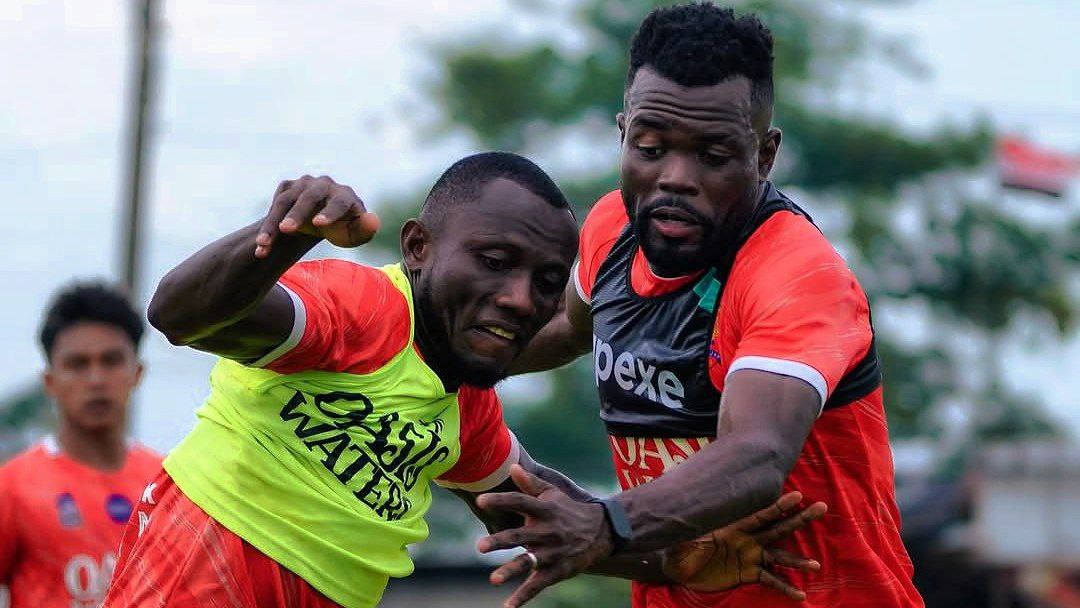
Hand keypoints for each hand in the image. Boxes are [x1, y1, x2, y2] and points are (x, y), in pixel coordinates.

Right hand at [254, 175, 379, 257]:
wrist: (321, 220)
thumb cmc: (342, 228)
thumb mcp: (354, 234)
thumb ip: (365, 230)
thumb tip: (373, 221)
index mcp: (345, 194)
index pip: (340, 201)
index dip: (330, 212)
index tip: (318, 224)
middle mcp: (324, 184)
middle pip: (309, 197)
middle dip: (297, 213)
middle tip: (286, 230)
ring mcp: (303, 184)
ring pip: (286, 202)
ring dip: (273, 224)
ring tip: (263, 246)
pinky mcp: (287, 188)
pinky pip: (275, 206)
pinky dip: (267, 226)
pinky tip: (262, 247)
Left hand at [476, 465, 612, 607]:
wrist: (601, 532)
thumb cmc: (568, 510)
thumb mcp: (552, 494)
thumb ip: (530, 483)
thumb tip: (512, 467)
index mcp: (543, 510)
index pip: (519, 502)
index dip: (501, 501)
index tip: (481, 502)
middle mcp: (546, 531)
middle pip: (519, 536)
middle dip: (500, 541)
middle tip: (479, 546)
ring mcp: (551, 553)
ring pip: (528, 563)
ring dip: (510, 570)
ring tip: (493, 579)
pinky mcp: (556, 571)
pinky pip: (538, 585)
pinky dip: (523, 597)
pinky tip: (508, 607)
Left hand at [662, 491, 826, 599]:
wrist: (677, 566)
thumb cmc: (679, 545)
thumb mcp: (685, 536)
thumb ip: (692, 527)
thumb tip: (685, 513)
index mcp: (734, 526)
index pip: (760, 514)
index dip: (779, 505)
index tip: (798, 496)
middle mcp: (747, 539)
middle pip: (778, 528)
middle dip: (799, 519)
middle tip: (822, 508)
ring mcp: (750, 556)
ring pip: (779, 556)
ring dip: (796, 561)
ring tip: (815, 565)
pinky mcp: (748, 574)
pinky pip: (770, 580)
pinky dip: (785, 587)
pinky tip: (800, 594)